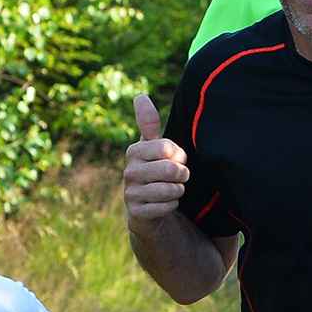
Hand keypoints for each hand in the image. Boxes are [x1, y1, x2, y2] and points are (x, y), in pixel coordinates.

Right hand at [123, 94, 190, 228]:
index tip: (174, 159)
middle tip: (178, 177)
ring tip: (171, 190)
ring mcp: (131, 194)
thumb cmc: (154, 171)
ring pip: (170, 190)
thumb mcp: (152, 147)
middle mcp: (129, 172)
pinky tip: (165, 204)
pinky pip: (166, 207)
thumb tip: (140, 96)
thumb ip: (148, 123)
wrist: (146, 206)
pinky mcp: (137, 214)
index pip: (167, 148)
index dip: (178, 155)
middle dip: (182, 175)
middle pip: (171, 170)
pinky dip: (172, 206)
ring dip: (178, 191)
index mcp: (134, 152)